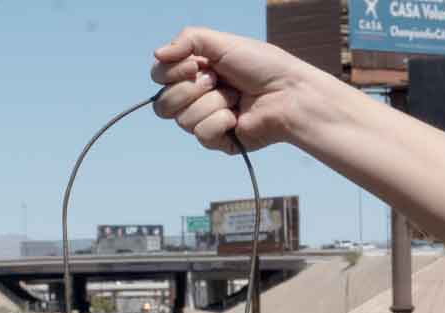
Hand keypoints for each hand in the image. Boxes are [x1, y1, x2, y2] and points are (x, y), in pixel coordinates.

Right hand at [151, 27, 304, 152]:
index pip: (159, 78)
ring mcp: (205, 121)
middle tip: (217, 80)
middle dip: (191, 89)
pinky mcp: (217, 141)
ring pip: (183, 120)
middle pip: (163, 104)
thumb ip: (188, 40)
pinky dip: (221, 121)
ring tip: (235, 97)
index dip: (171, 73)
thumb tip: (156, 54)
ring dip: (213, 103)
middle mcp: (195, 98)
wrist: (288, 93)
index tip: (196, 64)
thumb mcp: (223, 43)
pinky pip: (202, 134)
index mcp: (194, 73)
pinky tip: (237, 117)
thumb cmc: (261, 66)